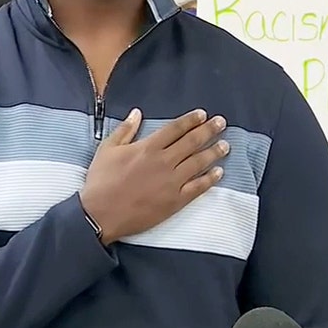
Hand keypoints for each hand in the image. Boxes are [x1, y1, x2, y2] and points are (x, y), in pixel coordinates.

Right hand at [79, 109, 227, 244]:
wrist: (101, 214)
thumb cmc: (101, 181)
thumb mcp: (107, 149)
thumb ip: (124, 130)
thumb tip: (137, 113)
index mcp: (148, 147)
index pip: (175, 129)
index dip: (191, 120)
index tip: (202, 115)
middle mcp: (164, 161)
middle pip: (192, 142)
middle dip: (209, 130)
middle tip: (221, 123)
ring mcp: (172, 182)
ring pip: (199, 163)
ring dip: (214, 152)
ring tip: (225, 145)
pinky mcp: (175, 201)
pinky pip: (198, 187)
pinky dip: (210, 179)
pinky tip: (219, 172)